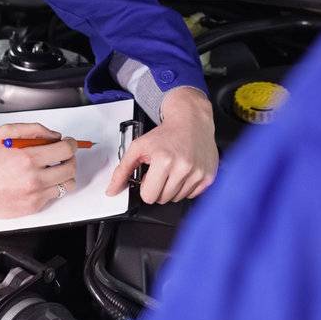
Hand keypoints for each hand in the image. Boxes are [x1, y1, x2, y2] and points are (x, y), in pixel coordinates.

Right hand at [0, 123, 77, 217]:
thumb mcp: (5, 133)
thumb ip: (33, 129)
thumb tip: (54, 136)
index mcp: (28, 158)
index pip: (65, 150)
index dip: (71, 144)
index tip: (68, 143)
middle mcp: (34, 178)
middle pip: (71, 168)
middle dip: (70, 159)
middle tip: (62, 156)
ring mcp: (34, 195)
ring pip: (67, 185)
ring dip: (64, 175)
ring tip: (53, 170)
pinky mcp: (32, 207)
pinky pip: (53, 196)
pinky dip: (50, 188)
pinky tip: (38, 182)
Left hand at [107, 87, 218, 203]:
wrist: (191, 120)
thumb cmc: (165, 133)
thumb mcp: (138, 146)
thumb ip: (122, 170)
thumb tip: (112, 190)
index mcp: (164, 160)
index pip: (149, 196)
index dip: (147, 186)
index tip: (150, 174)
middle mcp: (183, 167)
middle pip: (163, 199)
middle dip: (159, 187)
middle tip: (162, 170)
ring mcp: (198, 173)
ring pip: (177, 199)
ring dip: (173, 188)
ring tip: (174, 169)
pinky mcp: (208, 176)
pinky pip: (192, 195)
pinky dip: (186, 186)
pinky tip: (185, 171)